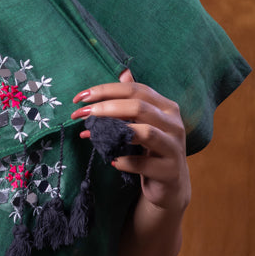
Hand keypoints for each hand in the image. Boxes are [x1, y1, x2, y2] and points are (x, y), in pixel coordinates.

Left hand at [71, 68, 189, 211]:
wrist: (170, 185)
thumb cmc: (151, 149)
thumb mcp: (143, 122)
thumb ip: (134, 99)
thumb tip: (123, 70)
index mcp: (166, 107)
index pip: (136, 90)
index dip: (106, 90)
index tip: (80, 98)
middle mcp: (174, 123)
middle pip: (139, 107)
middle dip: (105, 108)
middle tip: (80, 115)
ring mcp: (174, 147)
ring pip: (145, 132)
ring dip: (114, 132)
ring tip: (91, 135)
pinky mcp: (169, 171)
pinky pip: (143, 163)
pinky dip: (124, 161)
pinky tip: (112, 161)